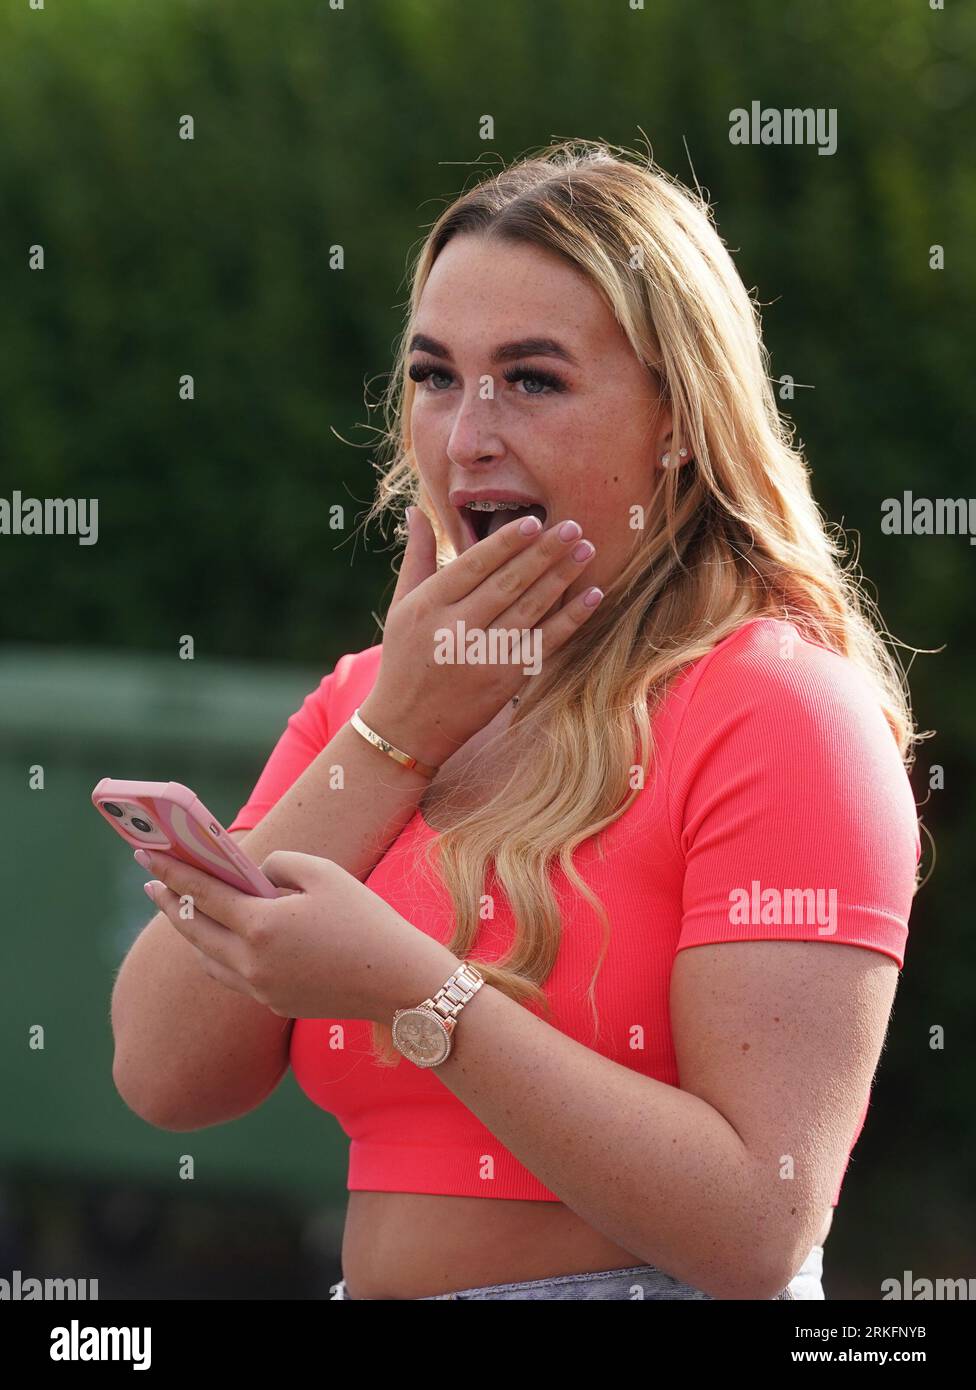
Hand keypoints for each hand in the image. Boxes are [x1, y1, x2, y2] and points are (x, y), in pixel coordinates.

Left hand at [138, 847, 459, 1021]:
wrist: (400, 983)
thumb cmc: (366, 920)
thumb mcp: (324, 874)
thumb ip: (278, 865)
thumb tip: (253, 876)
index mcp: (261, 926)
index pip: (202, 894)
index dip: (172, 872)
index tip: (146, 856)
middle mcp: (252, 963)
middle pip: (195, 932)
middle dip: (170, 904)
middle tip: (152, 883)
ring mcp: (262, 989)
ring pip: (209, 959)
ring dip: (193, 934)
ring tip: (184, 912)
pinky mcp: (276, 1004)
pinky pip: (234, 976)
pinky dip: (219, 955)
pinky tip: (223, 942)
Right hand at [361, 505, 600, 767]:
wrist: (406, 727)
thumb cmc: (405, 658)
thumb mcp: (401, 606)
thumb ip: (418, 557)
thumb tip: (418, 509)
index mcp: (429, 605)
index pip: (473, 564)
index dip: (505, 542)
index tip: (534, 521)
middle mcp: (455, 629)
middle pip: (508, 583)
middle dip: (543, 552)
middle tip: (573, 525)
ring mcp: (481, 657)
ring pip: (530, 609)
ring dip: (562, 577)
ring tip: (586, 549)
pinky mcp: (504, 680)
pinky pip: (545, 642)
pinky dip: (571, 618)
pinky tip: (593, 595)